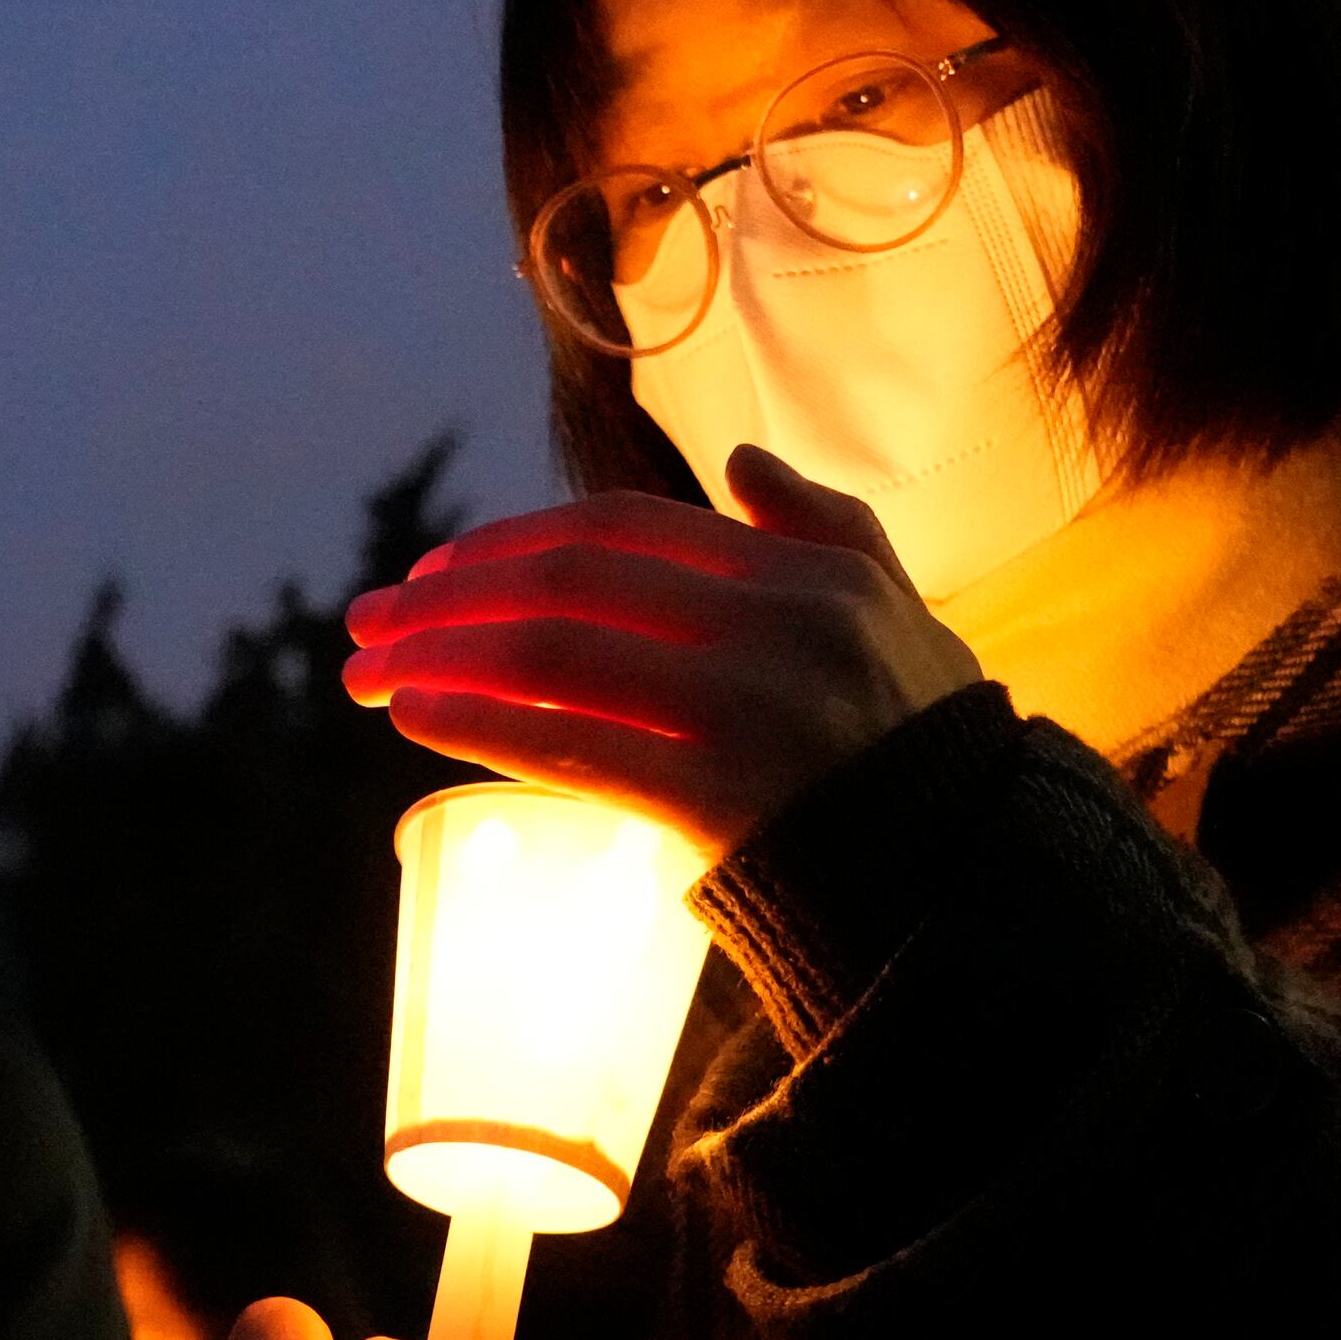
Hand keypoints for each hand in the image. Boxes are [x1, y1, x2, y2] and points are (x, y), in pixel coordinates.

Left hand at [338, 445, 984, 856]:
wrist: (979, 880)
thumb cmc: (927, 748)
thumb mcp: (895, 612)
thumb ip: (825, 524)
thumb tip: (739, 460)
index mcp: (802, 571)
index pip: (625, 529)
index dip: (515, 541)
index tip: (435, 571)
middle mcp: (773, 624)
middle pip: (570, 582)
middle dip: (448, 597)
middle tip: (365, 619)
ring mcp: (746, 708)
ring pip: (555, 656)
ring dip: (439, 656)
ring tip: (362, 673)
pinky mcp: (722, 797)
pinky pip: (572, 748)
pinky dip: (478, 724)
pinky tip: (414, 716)